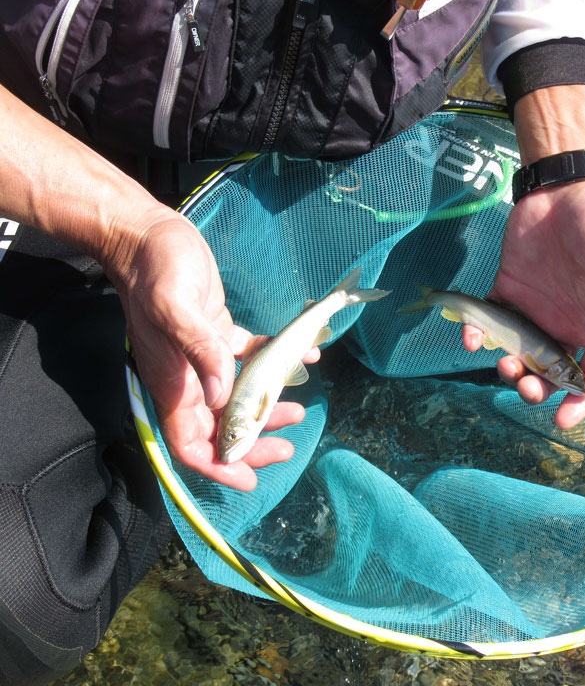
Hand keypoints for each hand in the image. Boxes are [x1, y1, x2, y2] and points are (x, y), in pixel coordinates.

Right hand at [115, 215, 316, 490]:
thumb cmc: (157, 272)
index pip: (190, 444)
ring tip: (299, 408)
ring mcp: (202, 358)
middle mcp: (187, 378)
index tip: (249, 480)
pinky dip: (273, 363)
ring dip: (266, 407)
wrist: (149, 235)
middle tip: (288, 446)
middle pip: (219, 428)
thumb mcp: (177, 310)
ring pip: (236, 399)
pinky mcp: (216, 334)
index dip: (218, 466)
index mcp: (173, 383)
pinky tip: (304, 356)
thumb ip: (201, 353)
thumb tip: (220, 396)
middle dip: (253, 442)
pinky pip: (248, 359)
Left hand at [463, 178, 584, 427]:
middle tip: (526, 385)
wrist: (566, 189)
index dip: (580, 402)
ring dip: (509, 367)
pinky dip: (478, 334)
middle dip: (537, 389)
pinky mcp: (507, 290)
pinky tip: (474, 337)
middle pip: (550, 374)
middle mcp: (565, 325)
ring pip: (518, 354)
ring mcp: (535, 310)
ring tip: (504, 362)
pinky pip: (489, 323)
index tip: (563, 420)